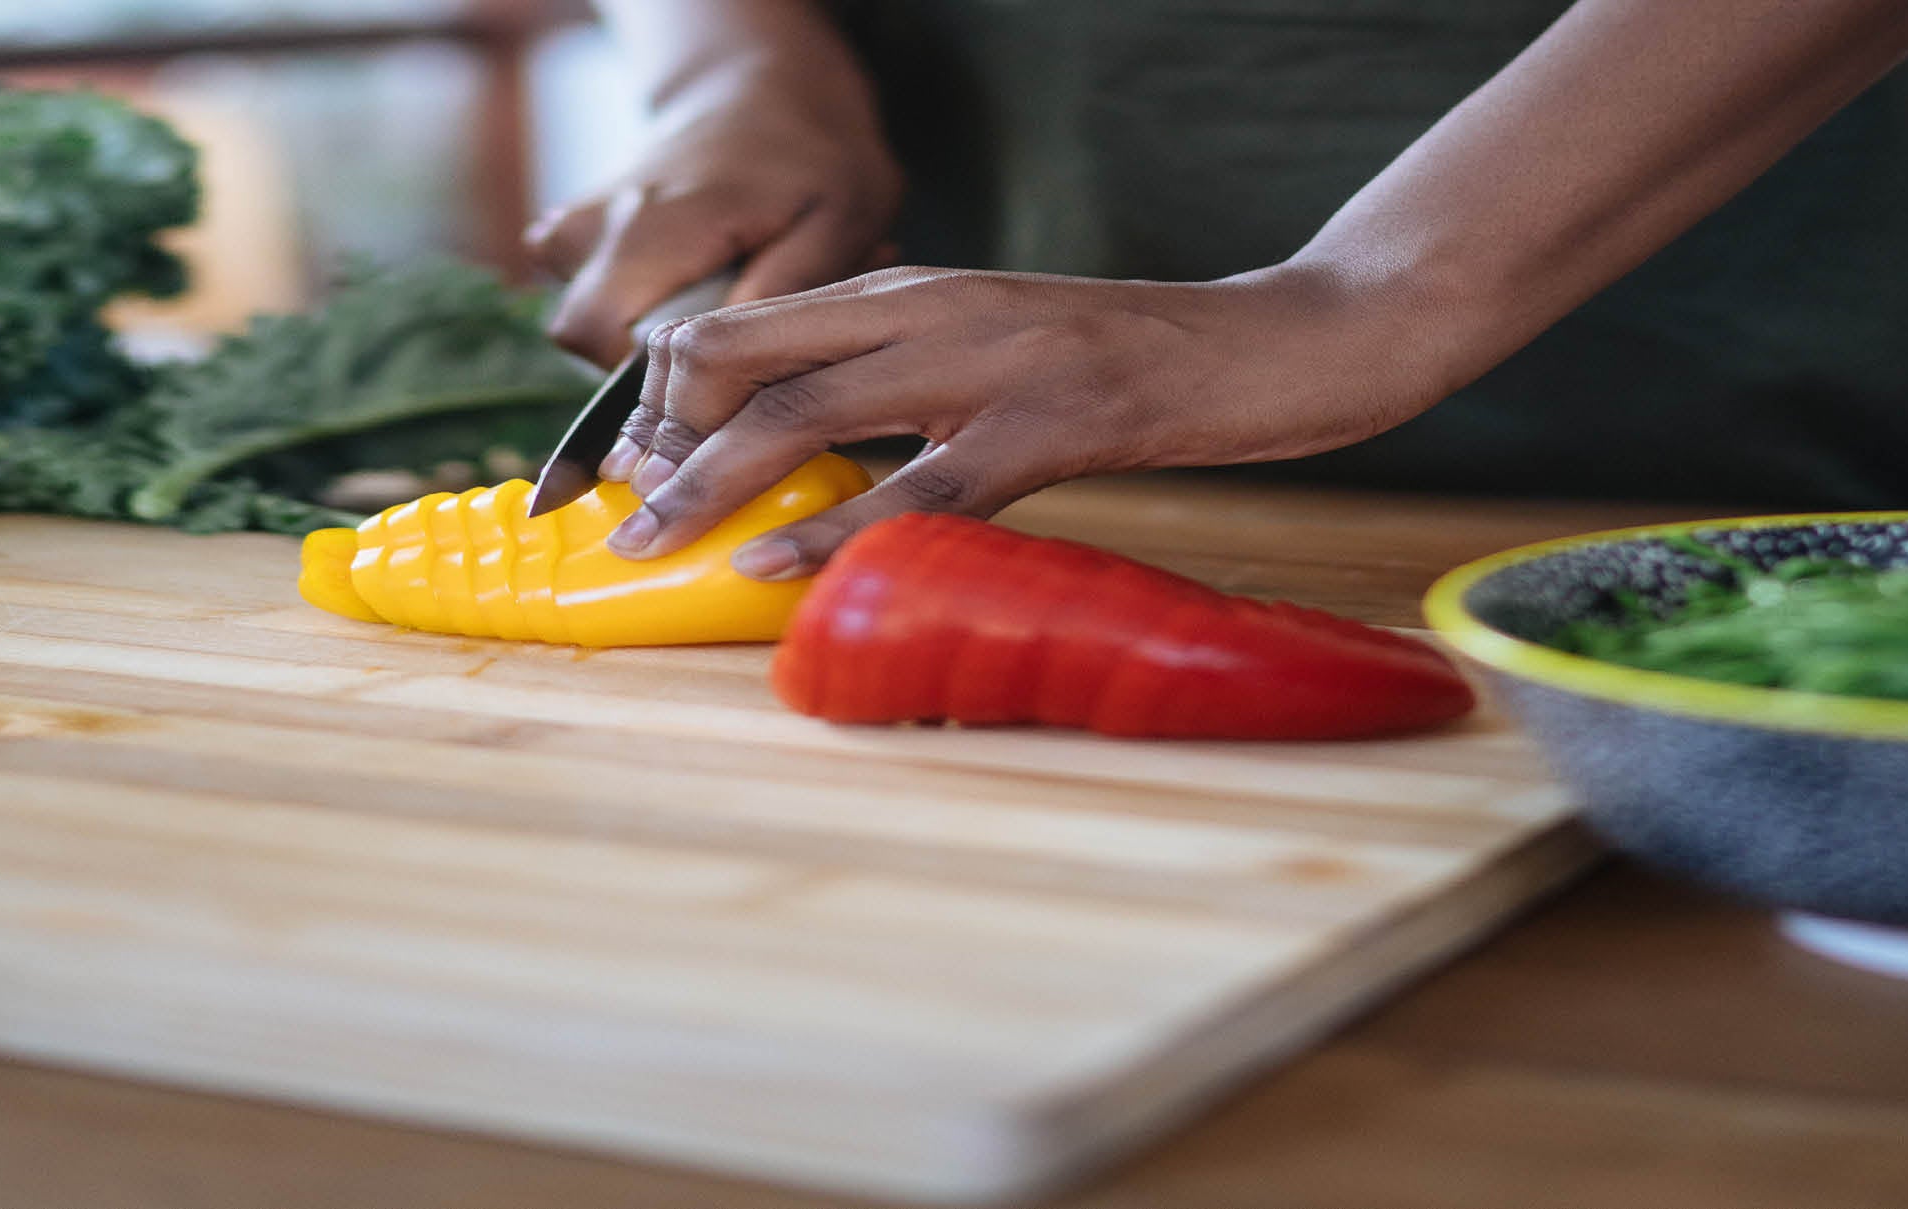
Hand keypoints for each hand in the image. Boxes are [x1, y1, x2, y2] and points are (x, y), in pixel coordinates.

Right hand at [527, 61, 901, 364]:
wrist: (767, 88)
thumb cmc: (815, 158)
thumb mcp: (839, 220)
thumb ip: (788, 286)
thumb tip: (735, 354)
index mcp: (660, 221)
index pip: (601, 334)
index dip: (652, 374)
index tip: (718, 370)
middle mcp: (601, 220)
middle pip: (580, 333)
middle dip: (644, 360)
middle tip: (722, 339)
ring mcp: (579, 221)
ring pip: (578, 317)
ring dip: (636, 332)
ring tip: (708, 303)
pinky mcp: (576, 228)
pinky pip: (579, 293)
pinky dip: (624, 306)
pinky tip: (682, 286)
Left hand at [602, 263, 1466, 578]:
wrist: (1290, 337)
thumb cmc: (1145, 362)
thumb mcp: (1006, 359)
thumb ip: (914, 391)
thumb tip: (820, 465)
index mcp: (917, 289)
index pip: (752, 325)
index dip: (671, 395)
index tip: (632, 467)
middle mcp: (934, 307)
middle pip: (749, 356)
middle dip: (661, 438)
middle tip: (616, 518)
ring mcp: (993, 359)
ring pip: (809, 408)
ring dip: (713, 481)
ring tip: (653, 544)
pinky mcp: (1057, 419)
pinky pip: (922, 482)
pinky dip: (836, 527)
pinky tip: (780, 564)